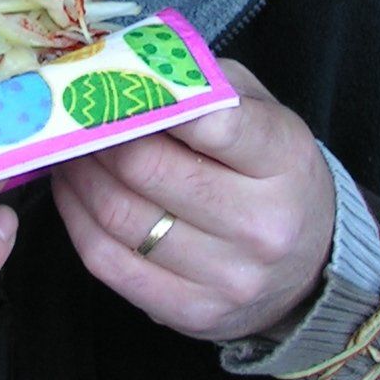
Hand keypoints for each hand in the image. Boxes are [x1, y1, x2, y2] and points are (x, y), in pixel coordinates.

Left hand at [51, 60, 334, 342]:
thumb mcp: (263, 112)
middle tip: (73, 116)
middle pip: (147, 169)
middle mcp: (262, 225)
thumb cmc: (275, 172)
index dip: (150, 99)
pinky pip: (107, 263)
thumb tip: (126, 66)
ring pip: (118, 217)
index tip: (115, 85)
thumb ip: (205, 83)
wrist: (313, 264)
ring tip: (66, 150)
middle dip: (96, 136)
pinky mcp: (191, 313)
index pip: (213, 123)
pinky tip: (74, 193)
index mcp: (285, 161)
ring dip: (76, 176)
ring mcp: (228, 278)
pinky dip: (76, 221)